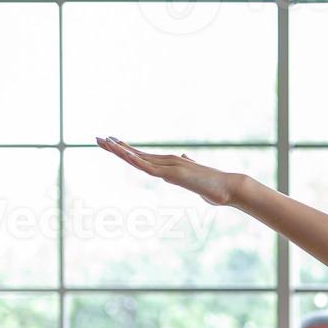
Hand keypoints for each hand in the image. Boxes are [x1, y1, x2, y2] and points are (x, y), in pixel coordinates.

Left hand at [95, 136, 237, 206]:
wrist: (230, 188)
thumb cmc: (216, 187)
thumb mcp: (196, 179)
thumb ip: (189, 167)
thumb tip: (186, 159)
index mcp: (170, 165)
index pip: (143, 156)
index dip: (125, 150)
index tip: (110, 143)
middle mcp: (168, 162)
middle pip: (136, 154)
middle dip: (116, 147)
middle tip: (97, 139)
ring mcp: (170, 167)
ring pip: (140, 159)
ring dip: (121, 151)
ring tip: (104, 143)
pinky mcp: (175, 174)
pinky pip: (151, 168)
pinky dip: (136, 161)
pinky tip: (125, 155)